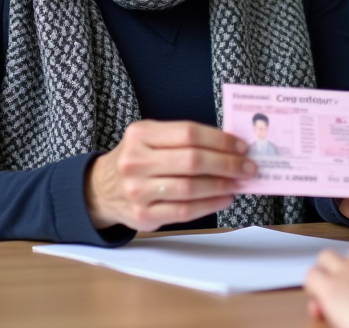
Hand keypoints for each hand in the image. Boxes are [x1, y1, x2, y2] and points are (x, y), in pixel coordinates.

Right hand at [85, 120, 255, 230]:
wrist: (101, 189)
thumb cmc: (137, 159)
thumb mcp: (149, 138)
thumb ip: (182, 138)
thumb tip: (229, 146)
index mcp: (140, 134)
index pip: (189, 133)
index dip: (220, 140)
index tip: (241, 146)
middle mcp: (136, 161)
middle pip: (192, 161)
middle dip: (227, 164)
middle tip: (248, 166)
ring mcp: (138, 190)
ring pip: (191, 188)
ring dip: (222, 185)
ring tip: (239, 182)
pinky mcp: (144, 215)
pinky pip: (185, 210)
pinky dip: (210, 204)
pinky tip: (225, 197)